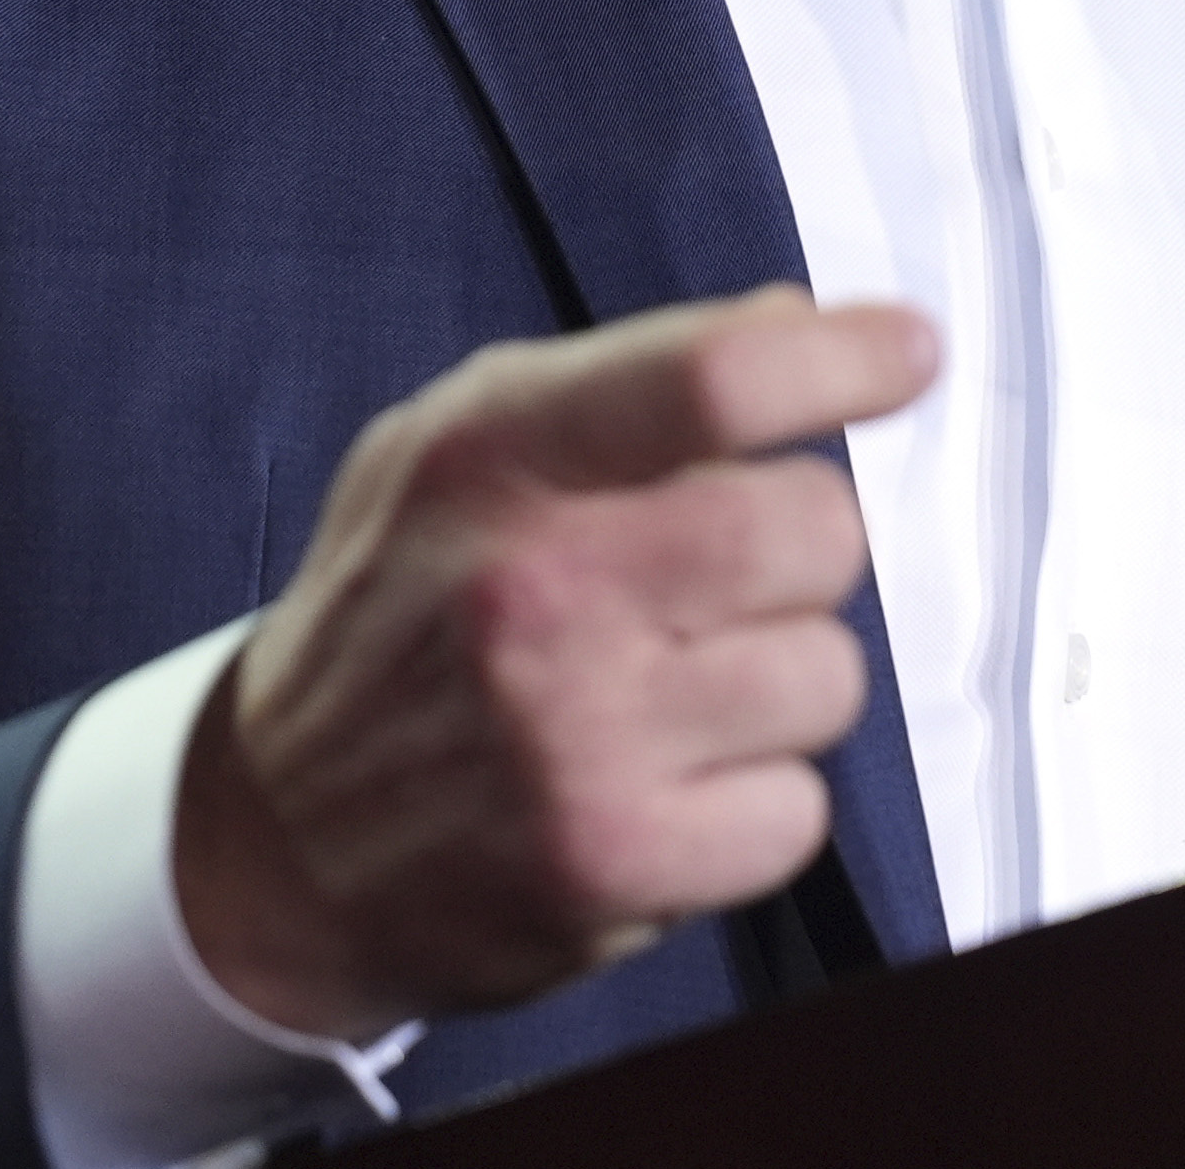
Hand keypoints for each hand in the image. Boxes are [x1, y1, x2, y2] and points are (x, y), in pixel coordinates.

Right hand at [172, 286, 940, 1036]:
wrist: (276, 840)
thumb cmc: (397, 615)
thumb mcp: (455, 449)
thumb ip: (622, 381)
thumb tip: (797, 321)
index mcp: (491, 457)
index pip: (710, 379)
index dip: (841, 359)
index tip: (907, 352)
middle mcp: (532, 589)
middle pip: (810, 529)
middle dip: (805, 544)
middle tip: (738, 572)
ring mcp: (575, 736)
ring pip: (827, 675)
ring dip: (780, 681)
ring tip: (681, 691)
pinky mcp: (613, 863)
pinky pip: (799, 812)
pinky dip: (757, 804)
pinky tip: (670, 784)